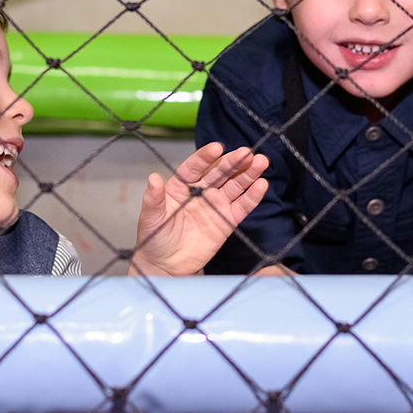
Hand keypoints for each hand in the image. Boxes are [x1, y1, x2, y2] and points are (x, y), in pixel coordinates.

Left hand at [130, 143, 268, 276]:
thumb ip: (154, 197)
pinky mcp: (227, 221)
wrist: (166, 265)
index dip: (205, 157)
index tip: (216, 147)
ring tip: (260, 162)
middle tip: (247, 152)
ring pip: (234, 185)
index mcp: (181, 185)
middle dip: (233, 162)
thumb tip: (153, 178)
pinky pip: (242, 206)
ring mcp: (215, 205)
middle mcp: (201, 191)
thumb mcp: (151, 217)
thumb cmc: (155, 238)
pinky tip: (261, 185)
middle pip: (220, 173)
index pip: (195, 166)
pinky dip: (252, 196)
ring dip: (248, 174)